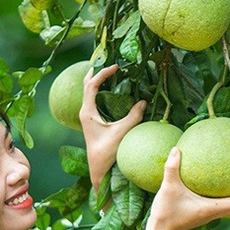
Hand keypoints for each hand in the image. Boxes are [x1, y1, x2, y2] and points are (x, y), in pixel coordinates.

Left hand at [79, 64, 146, 190]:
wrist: (99, 171)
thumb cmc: (106, 153)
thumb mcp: (121, 133)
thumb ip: (133, 116)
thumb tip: (144, 101)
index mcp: (87, 112)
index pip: (92, 85)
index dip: (103, 73)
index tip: (116, 67)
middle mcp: (85, 112)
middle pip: (87, 85)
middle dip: (96, 71)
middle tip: (106, 59)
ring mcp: (88, 116)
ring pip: (90, 92)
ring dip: (98, 79)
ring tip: (109, 69)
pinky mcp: (94, 121)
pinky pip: (96, 100)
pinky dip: (102, 90)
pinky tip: (112, 89)